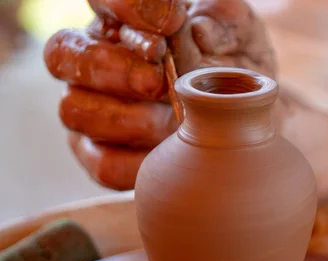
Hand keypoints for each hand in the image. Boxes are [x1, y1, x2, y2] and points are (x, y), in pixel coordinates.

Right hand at [44, 0, 275, 189]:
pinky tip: (167, 153)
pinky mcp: (104, 157)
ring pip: (75, 111)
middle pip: (64, 57)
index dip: (124, 7)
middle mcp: (96, 63)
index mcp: (124, 23)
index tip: (170, 21)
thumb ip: (219, 18)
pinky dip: (135, 162)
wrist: (250, 116)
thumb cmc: (235, 64)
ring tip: (172, 121)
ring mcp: (93, 112)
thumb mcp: (238, 31)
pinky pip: (103, 163)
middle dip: (115, 69)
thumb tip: (197, 30)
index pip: (101, 0)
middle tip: (157, 80)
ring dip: (127, 118)